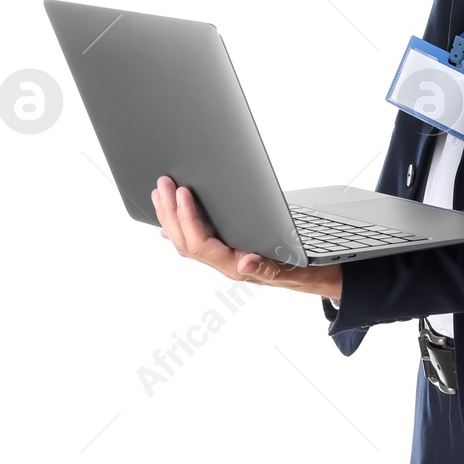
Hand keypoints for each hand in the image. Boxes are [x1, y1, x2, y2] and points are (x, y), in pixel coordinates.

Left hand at [151, 175, 342, 299]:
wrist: (304, 279)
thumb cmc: (297, 271)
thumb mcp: (289, 268)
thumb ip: (267, 267)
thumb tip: (247, 263)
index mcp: (234, 266)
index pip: (200, 244)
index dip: (188, 219)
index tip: (183, 194)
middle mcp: (222, 264)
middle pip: (185, 242)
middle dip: (171, 213)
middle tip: (164, 185)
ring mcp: (219, 259)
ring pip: (184, 242)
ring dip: (169, 217)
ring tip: (160, 194)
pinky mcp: (221, 253)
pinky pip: (192, 243)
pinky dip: (178, 229)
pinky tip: (168, 223)